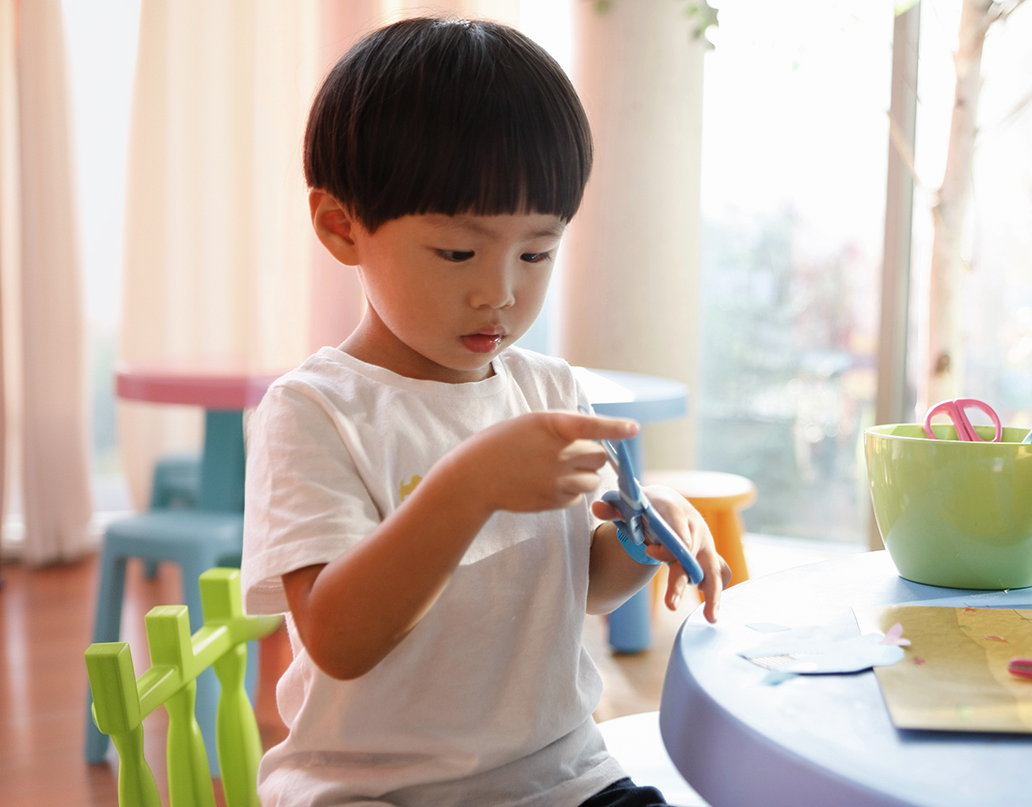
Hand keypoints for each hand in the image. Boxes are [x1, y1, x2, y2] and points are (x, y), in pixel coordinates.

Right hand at [445, 410, 638, 514]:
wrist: (474, 479)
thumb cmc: (500, 444)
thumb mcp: (529, 423)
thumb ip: (561, 426)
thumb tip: (592, 433)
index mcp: (549, 426)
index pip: (590, 426)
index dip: (614, 427)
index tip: (633, 428)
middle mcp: (556, 453)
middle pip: (599, 456)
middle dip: (593, 454)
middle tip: (575, 452)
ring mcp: (556, 480)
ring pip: (593, 479)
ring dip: (585, 474)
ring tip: (560, 469)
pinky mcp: (553, 501)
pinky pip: (578, 497)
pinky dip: (572, 491)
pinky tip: (550, 484)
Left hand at [593, 485, 730, 622]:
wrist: (665, 504)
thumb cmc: (646, 505)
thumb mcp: (628, 503)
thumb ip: (612, 508)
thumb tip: (596, 509)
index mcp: (674, 511)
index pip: (675, 528)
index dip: (666, 542)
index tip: (650, 552)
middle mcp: (694, 528)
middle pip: (691, 554)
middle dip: (681, 579)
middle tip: (670, 605)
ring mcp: (703, 544)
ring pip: (713, 568)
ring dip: (713, 593)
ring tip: (710, 618)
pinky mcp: (707, 557)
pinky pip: (719, 573)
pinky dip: (717, 590)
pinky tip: (711, 611)